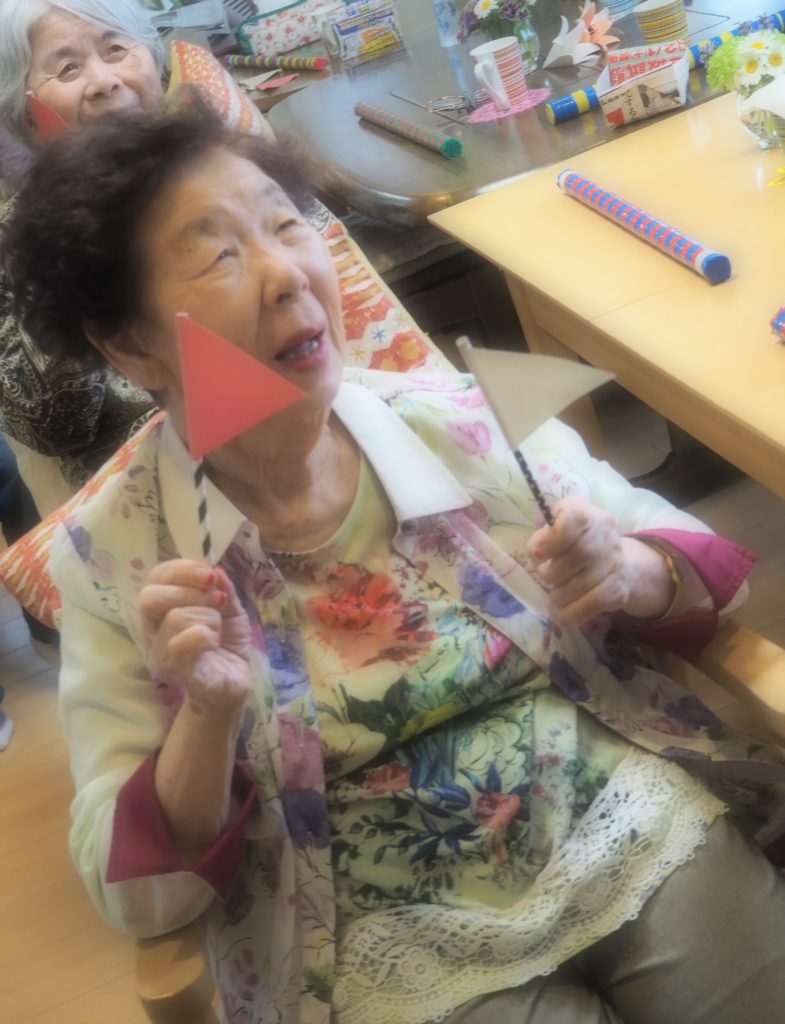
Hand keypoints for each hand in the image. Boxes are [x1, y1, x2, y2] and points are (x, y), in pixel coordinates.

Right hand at [140, 559, 251, 715]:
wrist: (234, 682)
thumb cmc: (226, 642)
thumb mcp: (230, 608)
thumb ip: (222, 588)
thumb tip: (214, 570)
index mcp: (163, 608)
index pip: (157, 577)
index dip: (183, 570)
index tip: (210, 576)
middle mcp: (154, 629)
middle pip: (151, 597)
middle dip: (192, 592)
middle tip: (218, 602)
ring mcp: (164, 652)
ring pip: (175, 618)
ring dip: (208, 617)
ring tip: (218, 629)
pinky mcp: (180, 671)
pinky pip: (182, 645)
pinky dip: (206, 636)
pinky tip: (216, 641)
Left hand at [529, 495, 632, 624]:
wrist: (611, 562)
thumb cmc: (572, 544)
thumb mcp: (554, 530)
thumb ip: (543, 536)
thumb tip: (537, 551)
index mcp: (585, 513)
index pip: (575, 519)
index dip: (554, 538)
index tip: (537, 552)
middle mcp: (605, 532)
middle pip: (582, 554)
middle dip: (553, 572)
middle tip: (544, 576)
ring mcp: (616, 560)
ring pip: (586, 582)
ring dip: (560, 595)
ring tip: (553, 596)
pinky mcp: (619, 586)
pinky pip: (595, 603)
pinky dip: (573, 612)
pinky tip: (561, 613)